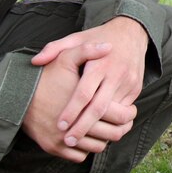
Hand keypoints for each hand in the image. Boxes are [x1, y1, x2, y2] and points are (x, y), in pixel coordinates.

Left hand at [29, 16, 148, 153]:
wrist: (132, 32)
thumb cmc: (99, 37)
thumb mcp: (77, 37)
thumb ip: (55, 48)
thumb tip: (35, 61)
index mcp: (99, 64)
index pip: (84, 93)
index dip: (71, 111)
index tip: (60, 125)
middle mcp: (115, 74)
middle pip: (99, 108)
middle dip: (83, 127)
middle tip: (68, 140)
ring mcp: (128, 82)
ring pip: (114, 112)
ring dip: (99, 128)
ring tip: (83, 140)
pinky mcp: (136, 88)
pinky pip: (124, 109)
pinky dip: (112, 121)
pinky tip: (100, 129)